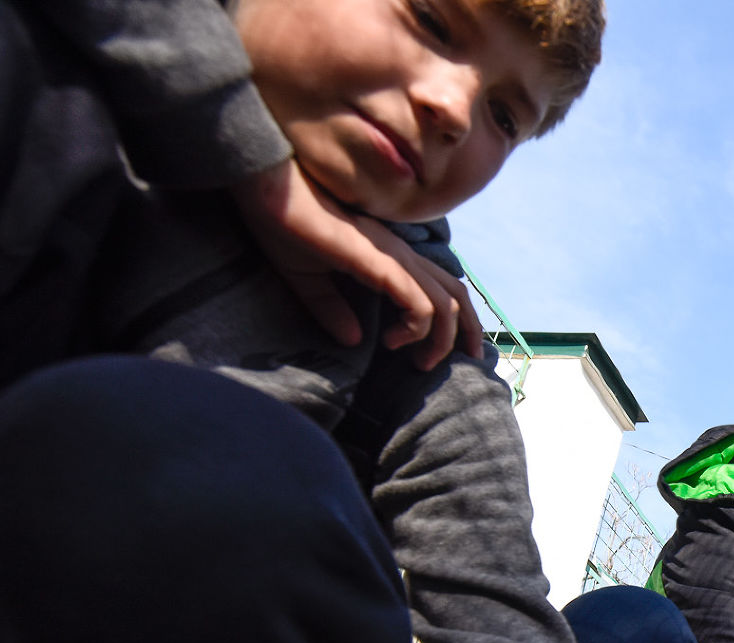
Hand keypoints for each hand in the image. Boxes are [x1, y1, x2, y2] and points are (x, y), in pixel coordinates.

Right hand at [230, 160, 483, 370]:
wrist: (264, 187)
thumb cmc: (282, 223)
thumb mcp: (307, 278)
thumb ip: (331, 308)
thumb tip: (352, 339)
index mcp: (389, 256)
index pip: (442, 288)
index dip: (456, 322)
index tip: (435, 353)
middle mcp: (400, 254)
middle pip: (457, 295)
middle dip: (469, 334)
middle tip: (465, 364)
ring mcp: (392, 256)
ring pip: (446, 304)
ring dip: (442, 340)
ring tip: (419, 362)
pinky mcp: (378, 262)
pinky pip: (418, 301)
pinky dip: (416, 327)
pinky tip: (391, 340)